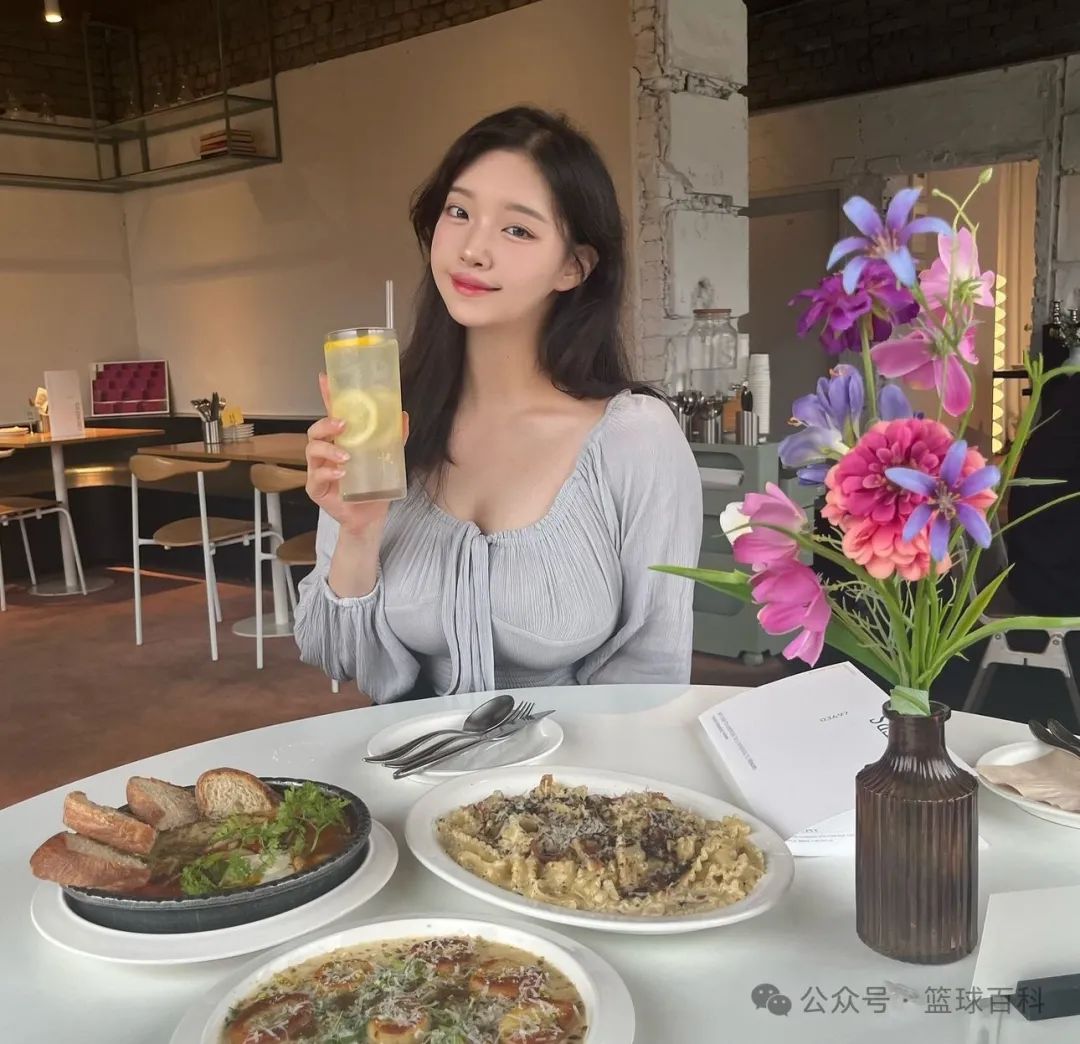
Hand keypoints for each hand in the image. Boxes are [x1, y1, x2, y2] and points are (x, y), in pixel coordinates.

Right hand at [305, 373, 408, 535]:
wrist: (370, 516)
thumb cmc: (373, 486)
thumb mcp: (388, 459)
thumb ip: (394, 438)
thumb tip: (403, 414)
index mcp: (340, 441)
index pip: (331, 414)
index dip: (327, 396)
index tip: (325, 378)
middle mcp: (325, 452)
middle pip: (315, 431)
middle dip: (325, 424)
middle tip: (343, 425)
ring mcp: (318, 470)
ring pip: (312, 451)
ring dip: (328, 450)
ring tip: (346, 456)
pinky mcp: (316, 489)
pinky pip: (316, 477)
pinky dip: (329, 473)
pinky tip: (342, 473)